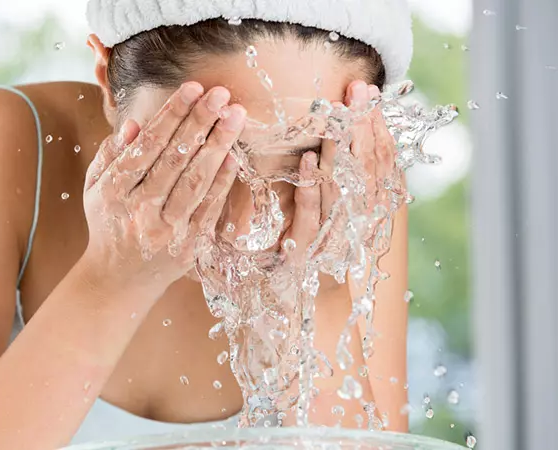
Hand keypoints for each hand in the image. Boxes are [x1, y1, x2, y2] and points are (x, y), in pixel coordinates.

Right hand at [81, 82, 246, 295]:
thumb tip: (133, 125)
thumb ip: (111, 155)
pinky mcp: (189, 247)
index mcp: (114, 192)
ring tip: (235, 115)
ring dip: (218, 145)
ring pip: (195, 181)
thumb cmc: (109, 224)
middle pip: (175, 159)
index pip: (147, 146)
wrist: (119, 280)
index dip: (171, 115)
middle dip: (200, 122)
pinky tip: (234, 154)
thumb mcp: (96, 189)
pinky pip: (209, 208)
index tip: (192, 88)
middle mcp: (140, 211)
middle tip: (221, 93)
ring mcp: (167, 232)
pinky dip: (223, 181)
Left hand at [279, 80, 395, 270]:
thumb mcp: (337, 208)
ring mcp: (334, 235)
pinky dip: (312, 186)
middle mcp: (358, 221)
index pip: (380, 162)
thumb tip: (358, 134)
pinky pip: (312, 215)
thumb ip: (350, 178)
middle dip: (363, 127)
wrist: (303, 295)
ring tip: (336, 115)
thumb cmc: (321, 245)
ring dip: (340, 149)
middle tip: (358, 91)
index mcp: (369, 208)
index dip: (376, 127)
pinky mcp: (306, 249)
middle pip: (366, 168)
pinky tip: (309, 159)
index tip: (369, 93)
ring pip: (342, 187)